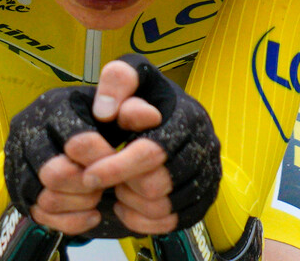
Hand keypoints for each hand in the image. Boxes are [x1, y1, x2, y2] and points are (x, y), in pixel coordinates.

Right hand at [3, 86, 129, 235]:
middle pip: (54, 174)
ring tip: (97, 196)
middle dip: (87, 184)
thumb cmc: (99, 119)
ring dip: (79, 203)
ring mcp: (18, 158)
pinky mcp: (17, 185)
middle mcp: (29, 129)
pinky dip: (70, 220)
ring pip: (45, 197)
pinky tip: (91, 213)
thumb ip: (135, 108)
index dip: (104, 159)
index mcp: (56, 105)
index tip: (119, 163)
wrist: (68, 132)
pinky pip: (40, 214)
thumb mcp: (118, 106)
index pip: (77, 141)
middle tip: (104, 183)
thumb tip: (151, 117)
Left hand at [86, 54, 221, 232]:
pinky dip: (143, 219)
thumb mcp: (134, 75)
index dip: (116, 166)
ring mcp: (209, 174)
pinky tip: (127, 203)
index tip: (89, 175)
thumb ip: (117, 82)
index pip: (151, 152)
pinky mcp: (206, 197)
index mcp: (187, 116)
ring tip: (118, 186)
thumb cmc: (147, 95)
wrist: (176, 115)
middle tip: (105, 176)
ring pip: (164, 208)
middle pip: (158, 186)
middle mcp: (205, 146)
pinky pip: (173, 222)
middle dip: (124, 185)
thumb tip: (105, 110)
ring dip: (132, 203)